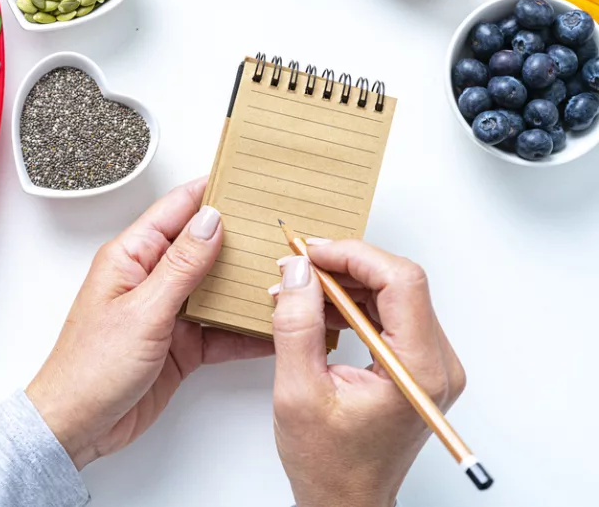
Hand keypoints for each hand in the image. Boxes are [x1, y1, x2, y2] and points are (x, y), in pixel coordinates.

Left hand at [26, 178, 272, 468]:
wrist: (79, 426)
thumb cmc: (90, 368)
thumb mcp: (143, 312)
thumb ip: (181, 267)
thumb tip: (210, 221)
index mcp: (130, 257)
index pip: (176, 211)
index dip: (210, 191)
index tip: (245, 177)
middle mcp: (150, 279)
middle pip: (203, 246)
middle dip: (240, 237)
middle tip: (280, 228)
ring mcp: (167, 312)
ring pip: (217, 288)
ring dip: (247, 284)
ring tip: (288, 273)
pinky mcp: (181, 345)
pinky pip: (221, 329)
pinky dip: (246, 328)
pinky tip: (273, 325)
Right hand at [271, 240, 466, 506]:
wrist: (346, 502)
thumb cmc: (330, 464)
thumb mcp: (299, 391)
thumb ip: (297, 325)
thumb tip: (298, 272)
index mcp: (418, 369)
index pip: (400, 282)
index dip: (353, 256)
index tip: (311, 251)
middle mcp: (436, 364)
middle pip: (399, 282)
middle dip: (343, 266)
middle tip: (297, 265)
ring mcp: (429, 365)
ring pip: (392, 294)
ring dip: (343, 284)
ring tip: (297, 290)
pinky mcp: (415, 366)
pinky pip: (388, 314)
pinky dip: (350, 304)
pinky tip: (315, 309)